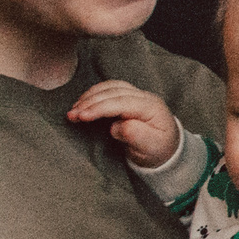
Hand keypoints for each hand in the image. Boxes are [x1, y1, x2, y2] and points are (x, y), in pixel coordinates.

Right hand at [67, 79, 182, 166]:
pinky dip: (94, 94)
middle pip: (114, 92)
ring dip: (90, 97)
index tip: (82, 116)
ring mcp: (137, 95)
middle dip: (90, 102)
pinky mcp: (128, 97)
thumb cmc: (158, 150)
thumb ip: (137, 136)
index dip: (100, 108)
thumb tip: (117, 126)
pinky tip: (82, 103)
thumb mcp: (151, 148)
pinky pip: (109, 90)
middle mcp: (144, 97)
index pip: (122, 102)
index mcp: (151, 107)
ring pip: (110, 88)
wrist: (166, 148)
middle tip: (71, 115)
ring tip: (73, 111)